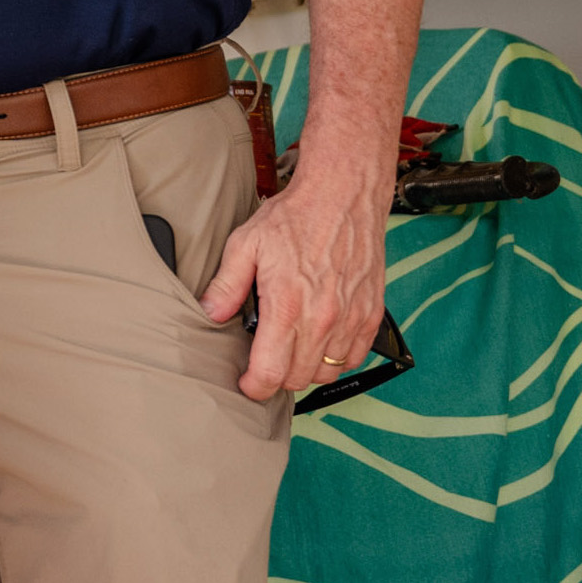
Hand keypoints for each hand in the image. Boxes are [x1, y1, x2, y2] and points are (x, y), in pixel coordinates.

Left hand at [202, 162, 389, 402]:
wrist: (343, 196)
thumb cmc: (295, 217)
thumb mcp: (246, 244)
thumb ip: (226, 285)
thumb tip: (210, 314)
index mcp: (288, 306)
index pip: (271, 372)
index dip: (254, 387)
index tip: (246, 384)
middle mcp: (323, 319)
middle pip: (298, 378)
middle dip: (277, 377)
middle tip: (264, 362)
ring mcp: (351, 319)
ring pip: (327, 372)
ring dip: (306, 369)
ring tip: (291, 350)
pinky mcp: (371, 314)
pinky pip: (355, 357)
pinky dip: (336, 358)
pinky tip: (320, 340)